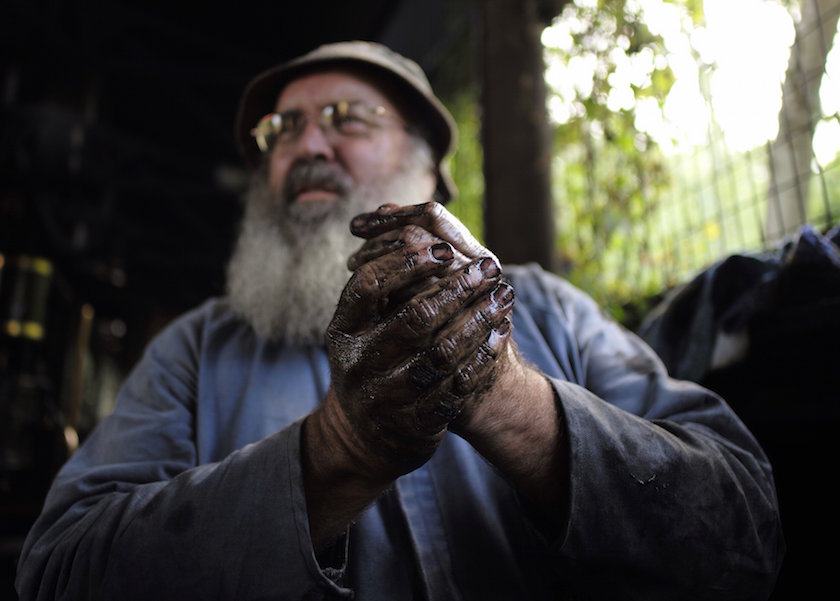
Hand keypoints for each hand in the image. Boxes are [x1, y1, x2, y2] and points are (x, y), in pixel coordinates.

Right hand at [320, 234, 512, 482]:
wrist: (366, 437)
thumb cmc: (371, 361)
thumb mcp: (360, 326)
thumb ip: (383, 282)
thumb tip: (408, 218)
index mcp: (342, 330)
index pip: (369, 285)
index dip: (407, 262)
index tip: (445, 249)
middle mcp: (359, 364)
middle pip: (414, 317)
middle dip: (458, 288)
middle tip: (491, 266)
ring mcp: (387, 396)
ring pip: (443, 352)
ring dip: (480, 320)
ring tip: (505, 296)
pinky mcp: (416, 421)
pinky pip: (458, 385)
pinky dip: (483, 356)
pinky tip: (500, 333)